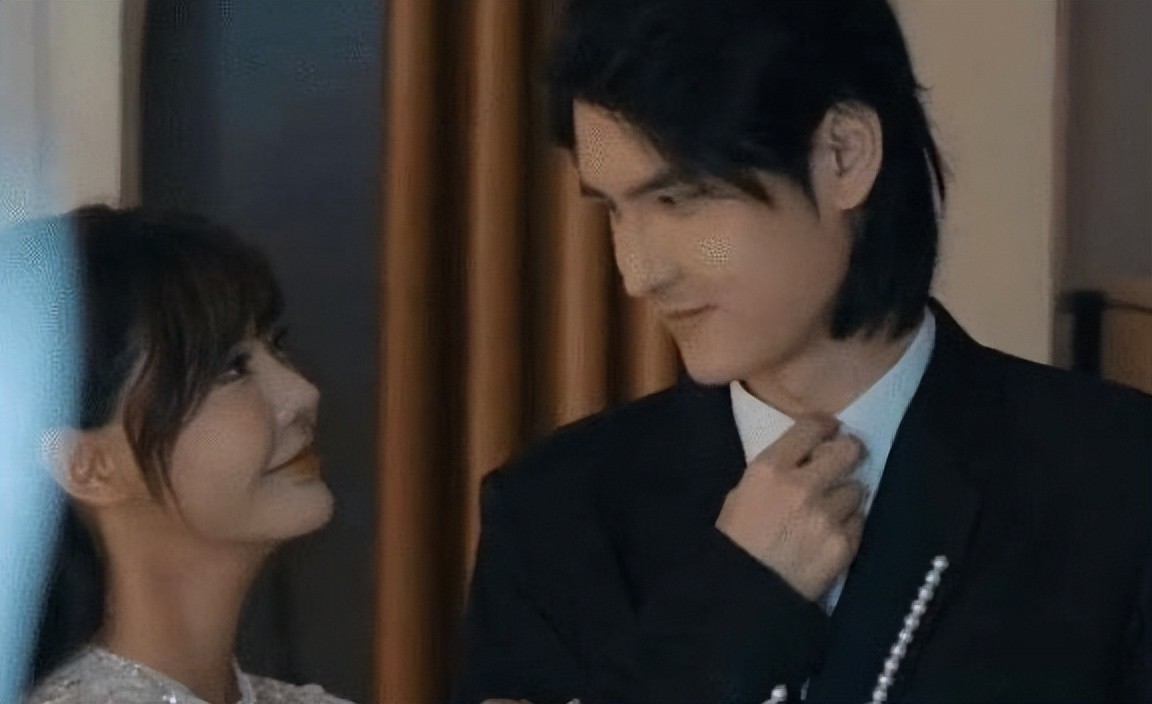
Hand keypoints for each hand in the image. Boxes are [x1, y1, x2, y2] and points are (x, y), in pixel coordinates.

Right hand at [715, 414, 866, 600]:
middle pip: (848, 451)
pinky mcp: (844, 544)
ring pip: (857, 489)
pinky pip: (859, 522)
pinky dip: (849, 525)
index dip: (825, 426)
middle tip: (844, 462)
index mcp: (770, 468)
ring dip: (847, 496)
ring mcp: (827, 515)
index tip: (831, 430)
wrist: (744, 596)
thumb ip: (776, 473)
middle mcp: (803, 485)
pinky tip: (832, 534)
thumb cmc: (734, 542)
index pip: (811, 428)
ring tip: (832, 509)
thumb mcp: (741, 494)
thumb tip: (806, 460)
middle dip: (848, 454)